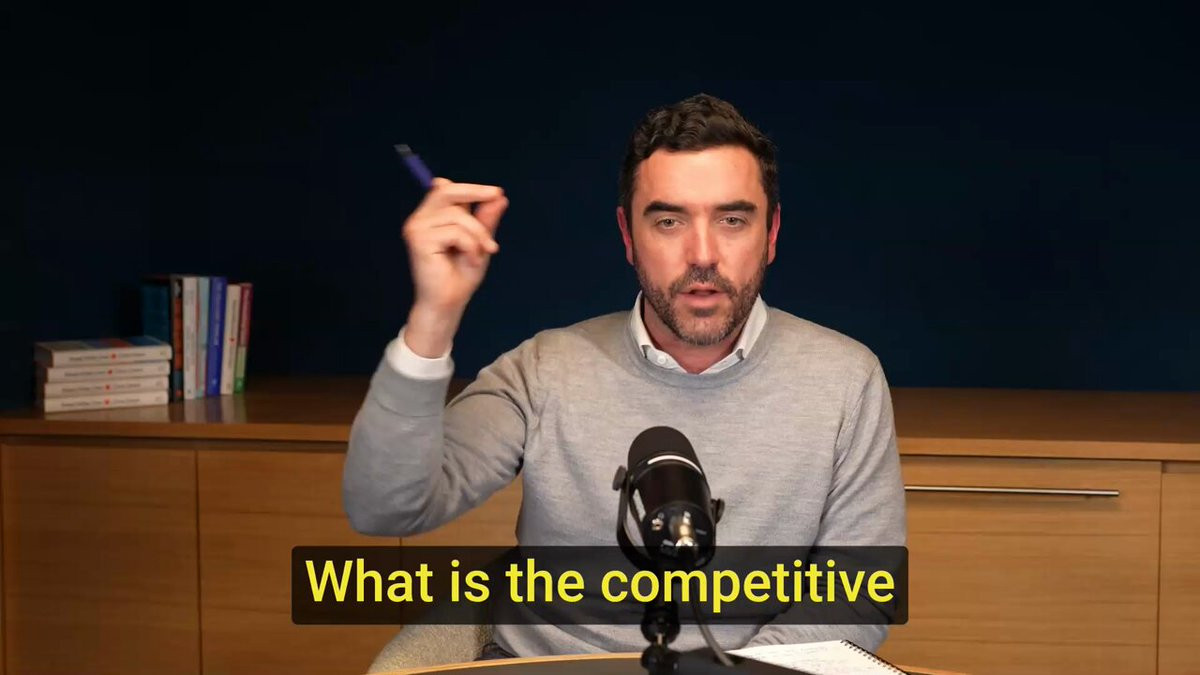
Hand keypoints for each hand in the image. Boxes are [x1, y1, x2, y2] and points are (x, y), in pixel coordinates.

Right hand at [401, 177, 508, 355]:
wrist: (448, 303)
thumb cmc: (460, 276)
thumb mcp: (479, 243)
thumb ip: (485, 220)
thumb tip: (500, 197)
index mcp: (430, 217)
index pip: (446, 190)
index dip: (469, 188)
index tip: (495, 192)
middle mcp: (419, 220)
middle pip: (447, 192)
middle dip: (475, 194)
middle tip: (497, 196)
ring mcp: (416, 229)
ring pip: (457, 215)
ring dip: (478, 235)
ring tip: (481, 254)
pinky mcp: (419, 241)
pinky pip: (455, 232)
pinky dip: (470, 246)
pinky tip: (471, 261)